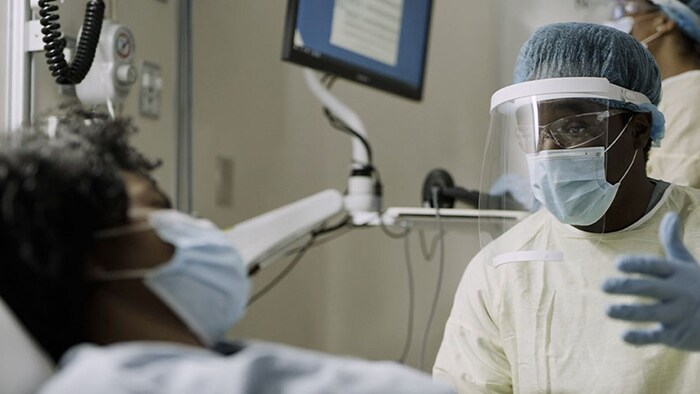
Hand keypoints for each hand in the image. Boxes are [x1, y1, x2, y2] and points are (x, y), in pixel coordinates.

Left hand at [602, 212, 699, 350]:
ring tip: (609, 310)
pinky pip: (656, 336)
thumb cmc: (698, 287)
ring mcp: (678, 314)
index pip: (656, 266)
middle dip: (626, 286)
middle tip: (604, 285)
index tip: (618, 264)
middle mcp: (679, 292)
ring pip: (650, 313)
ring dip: (629, 312)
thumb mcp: (688, 265)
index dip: (637, 264)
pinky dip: (640, 338)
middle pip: (649, 288)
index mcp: (678, 273)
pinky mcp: (676, 335)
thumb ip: (674, 242)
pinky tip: (624, 336)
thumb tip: (671, 215)